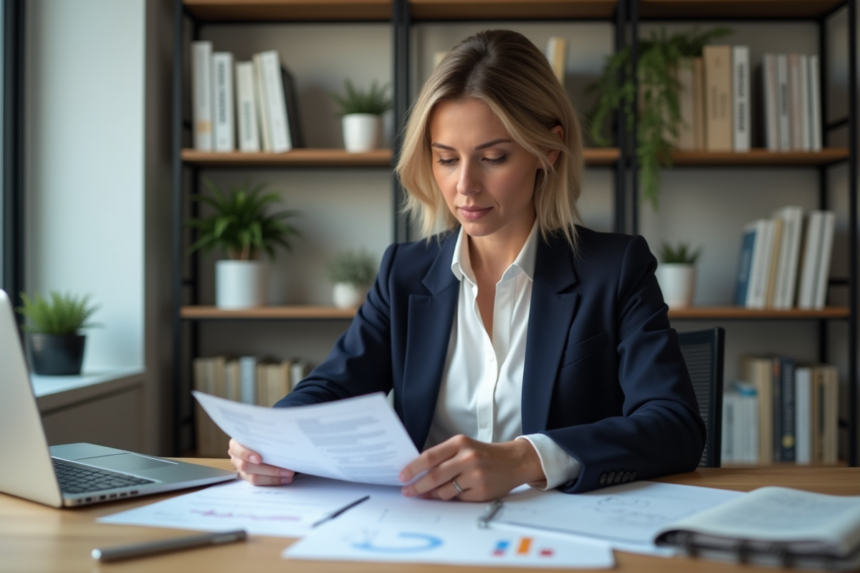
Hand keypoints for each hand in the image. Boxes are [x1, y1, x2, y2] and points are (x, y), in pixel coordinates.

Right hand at [228, 438, 294, 485]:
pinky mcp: (248, 478)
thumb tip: (280, 432)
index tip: (259, 459)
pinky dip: (272, 481)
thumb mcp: (261, 432)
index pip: (237, 450)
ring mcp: (241, 469)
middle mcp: (236, 457)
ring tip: (288, 475)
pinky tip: (284, 479)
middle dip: (269, 469)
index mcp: (236, 444)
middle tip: (286, 470)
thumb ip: (266, 434)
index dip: (247, 455)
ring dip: (273, 477)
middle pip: (247, 466)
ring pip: (254, 477)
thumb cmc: (262, 434)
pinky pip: (259, 483)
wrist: (259, 442)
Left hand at [398, 435, 544, 501]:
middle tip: (407, 491)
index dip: (413, 468)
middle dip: (417, 486)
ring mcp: (475, 476)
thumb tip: (418, 472)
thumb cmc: (484, 454)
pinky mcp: (481, 492)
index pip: (429, 456)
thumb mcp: (464, 446)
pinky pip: (457, 499)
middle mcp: (468, 458)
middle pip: (434, 476)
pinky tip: (444, 497)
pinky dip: (449, 499)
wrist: (514, 461)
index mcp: (460, 443)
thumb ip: (443, 456)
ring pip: (444, 491)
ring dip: (430, 495)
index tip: (403, 476)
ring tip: (423, 495)